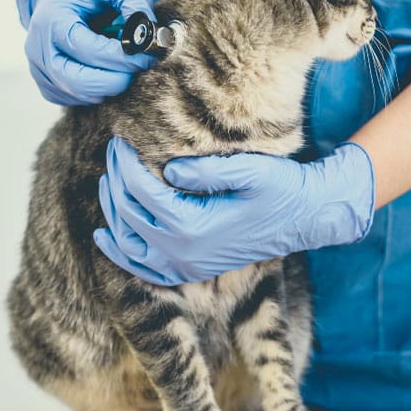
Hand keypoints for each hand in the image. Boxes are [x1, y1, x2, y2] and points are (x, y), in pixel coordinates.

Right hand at [17, 0, 155, 104]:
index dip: (122, 58)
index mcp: (52, 21)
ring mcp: (39, 72)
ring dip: (110, 86)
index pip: (89, 50)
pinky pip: (77, 100)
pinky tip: (107, 71)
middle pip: (80, 82)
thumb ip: (134, 2)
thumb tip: (149, 33)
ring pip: (80, 95)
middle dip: (117, 80)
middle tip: (139, 69)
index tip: (146, 57)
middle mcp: (39, 50)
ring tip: (124, 67)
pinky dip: (98, 91)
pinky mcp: (47, 87)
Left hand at [93, 137, 374, 285]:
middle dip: (116, 180)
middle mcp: (185, 254)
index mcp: (194, 228)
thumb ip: (206, 172)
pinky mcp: (191, 270)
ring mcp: (187, 267)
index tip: (120, 141)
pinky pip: (143, 268)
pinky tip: (105, 235)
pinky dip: (119, 252)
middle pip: (130, 214)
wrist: (305, 218)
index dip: (125, 164)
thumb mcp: (249, 171)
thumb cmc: (280, 188)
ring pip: (129, 243)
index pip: (142, 192)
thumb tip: (168, 172)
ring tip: (108, 180)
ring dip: (113, 210)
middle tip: (113, 151)